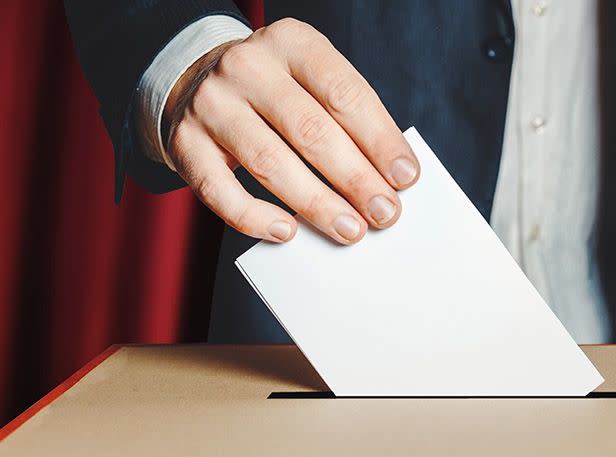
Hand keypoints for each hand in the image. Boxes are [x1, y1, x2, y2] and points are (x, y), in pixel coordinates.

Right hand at [163, 18, 418, 243]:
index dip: (380, 139)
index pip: (344, 93)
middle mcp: (248, 67)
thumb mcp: (312, 80)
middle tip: (385, 213)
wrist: (194, 79)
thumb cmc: (276, 89)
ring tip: (350, 229)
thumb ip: (347, 118)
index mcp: (292, 43)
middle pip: (310, 130)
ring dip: (316, 203)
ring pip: (270, 161)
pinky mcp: (185, 143)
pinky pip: (220, 190)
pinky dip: (255, 216)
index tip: (406, 177)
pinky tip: (286, 231)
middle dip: (355, 178)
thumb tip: (389, 177)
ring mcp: (211, 104)